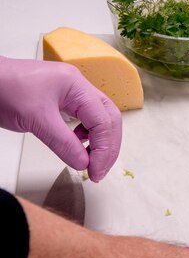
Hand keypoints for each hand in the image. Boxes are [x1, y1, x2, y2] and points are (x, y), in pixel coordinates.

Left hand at [0, 56, 121, 181]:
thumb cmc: (3, 90)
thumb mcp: (35, 120)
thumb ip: (63, 143)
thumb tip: (84, 164)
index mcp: (76, 86)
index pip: (103, 121)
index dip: (103, 149)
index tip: (95, 171)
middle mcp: (79, 86)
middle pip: (109, 118)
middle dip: (108, 147)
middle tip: (99, 170)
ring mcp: (72, 92)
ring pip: (100, 119)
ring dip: (100, 142)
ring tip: (91, 162)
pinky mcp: (63, 100)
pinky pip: (87, 119)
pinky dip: (87, 136)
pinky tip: (78, 145)